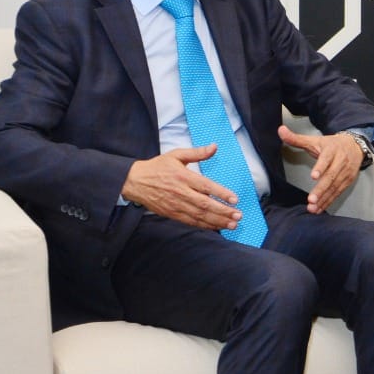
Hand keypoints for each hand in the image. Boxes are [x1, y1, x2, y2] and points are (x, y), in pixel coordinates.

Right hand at [121, 145, 243, 231]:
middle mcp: (181, 192)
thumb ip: (197, 153)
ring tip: (232, 224)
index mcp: (183, 176)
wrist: (134, 182)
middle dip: (223, 211)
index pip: (206, 186)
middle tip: (238, 216)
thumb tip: (214, 147)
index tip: (235, 199)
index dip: (221, 193)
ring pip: (199, 215)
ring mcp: (176, 205)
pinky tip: (217, 227)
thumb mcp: (176, 155)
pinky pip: (191, 221)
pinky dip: (205, 225)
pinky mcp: (172, 214)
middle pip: (205, 204)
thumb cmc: (157, 167)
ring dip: (217, 221)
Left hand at [278, 126, 363, 213]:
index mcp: (332, 150)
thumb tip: (280, 131)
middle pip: (331, 176)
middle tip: (311, 199)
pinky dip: (329, 201)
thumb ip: (296, 138)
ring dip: (324, 198)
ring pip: (334, 187)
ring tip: (313, 207)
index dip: (321, 167)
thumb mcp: (315, 140)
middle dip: (321, 189)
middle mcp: (340, 161)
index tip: (314, 176)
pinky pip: (337, 193)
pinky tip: (320, 208)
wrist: (355, 145)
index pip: (326, 159)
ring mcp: (345, 172)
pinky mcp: (347, 181)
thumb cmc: (332, 145)